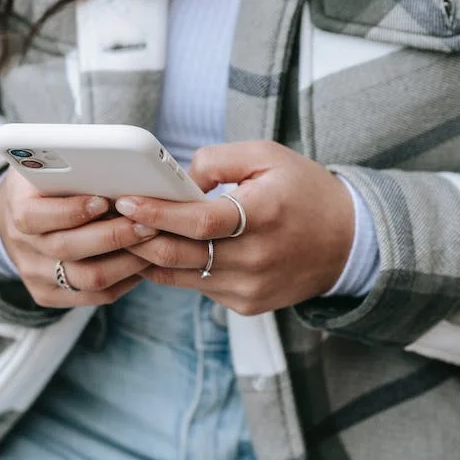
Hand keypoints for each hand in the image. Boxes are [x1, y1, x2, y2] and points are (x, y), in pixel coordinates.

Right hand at [0, 170, 158, 307]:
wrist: (19, 219)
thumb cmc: (46, 184)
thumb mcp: (48, 167)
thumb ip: (71, 169)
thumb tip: (117, 170)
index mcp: (17, 208)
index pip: (35, 217)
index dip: (70, 211)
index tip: (103, 201)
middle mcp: (22, 246)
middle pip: (67, 249)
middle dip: (113, 236)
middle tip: (148, 224)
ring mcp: (35, 274)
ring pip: (87, 279)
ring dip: (127, 262)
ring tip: (152, 243)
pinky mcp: (49, 295)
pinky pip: (95, 296)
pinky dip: (124, 280)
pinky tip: (143, 262)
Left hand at [118, 141, 354, 315]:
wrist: (349, 242)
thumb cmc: (303, 191)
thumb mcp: (268, 156)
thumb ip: (219, 160)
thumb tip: (178, 180)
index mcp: (264, 215)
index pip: (198, 222)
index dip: (157, 214)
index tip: (126, 201)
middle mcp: (256, 258)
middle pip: (181, 254)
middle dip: (139, 237)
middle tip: (110, 220)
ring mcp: (251, 287)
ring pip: (181, 276)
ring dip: (149, 256)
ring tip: (125, 234)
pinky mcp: (247, 304)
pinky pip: (198, 287)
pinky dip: (175, 270)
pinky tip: (160, 251)